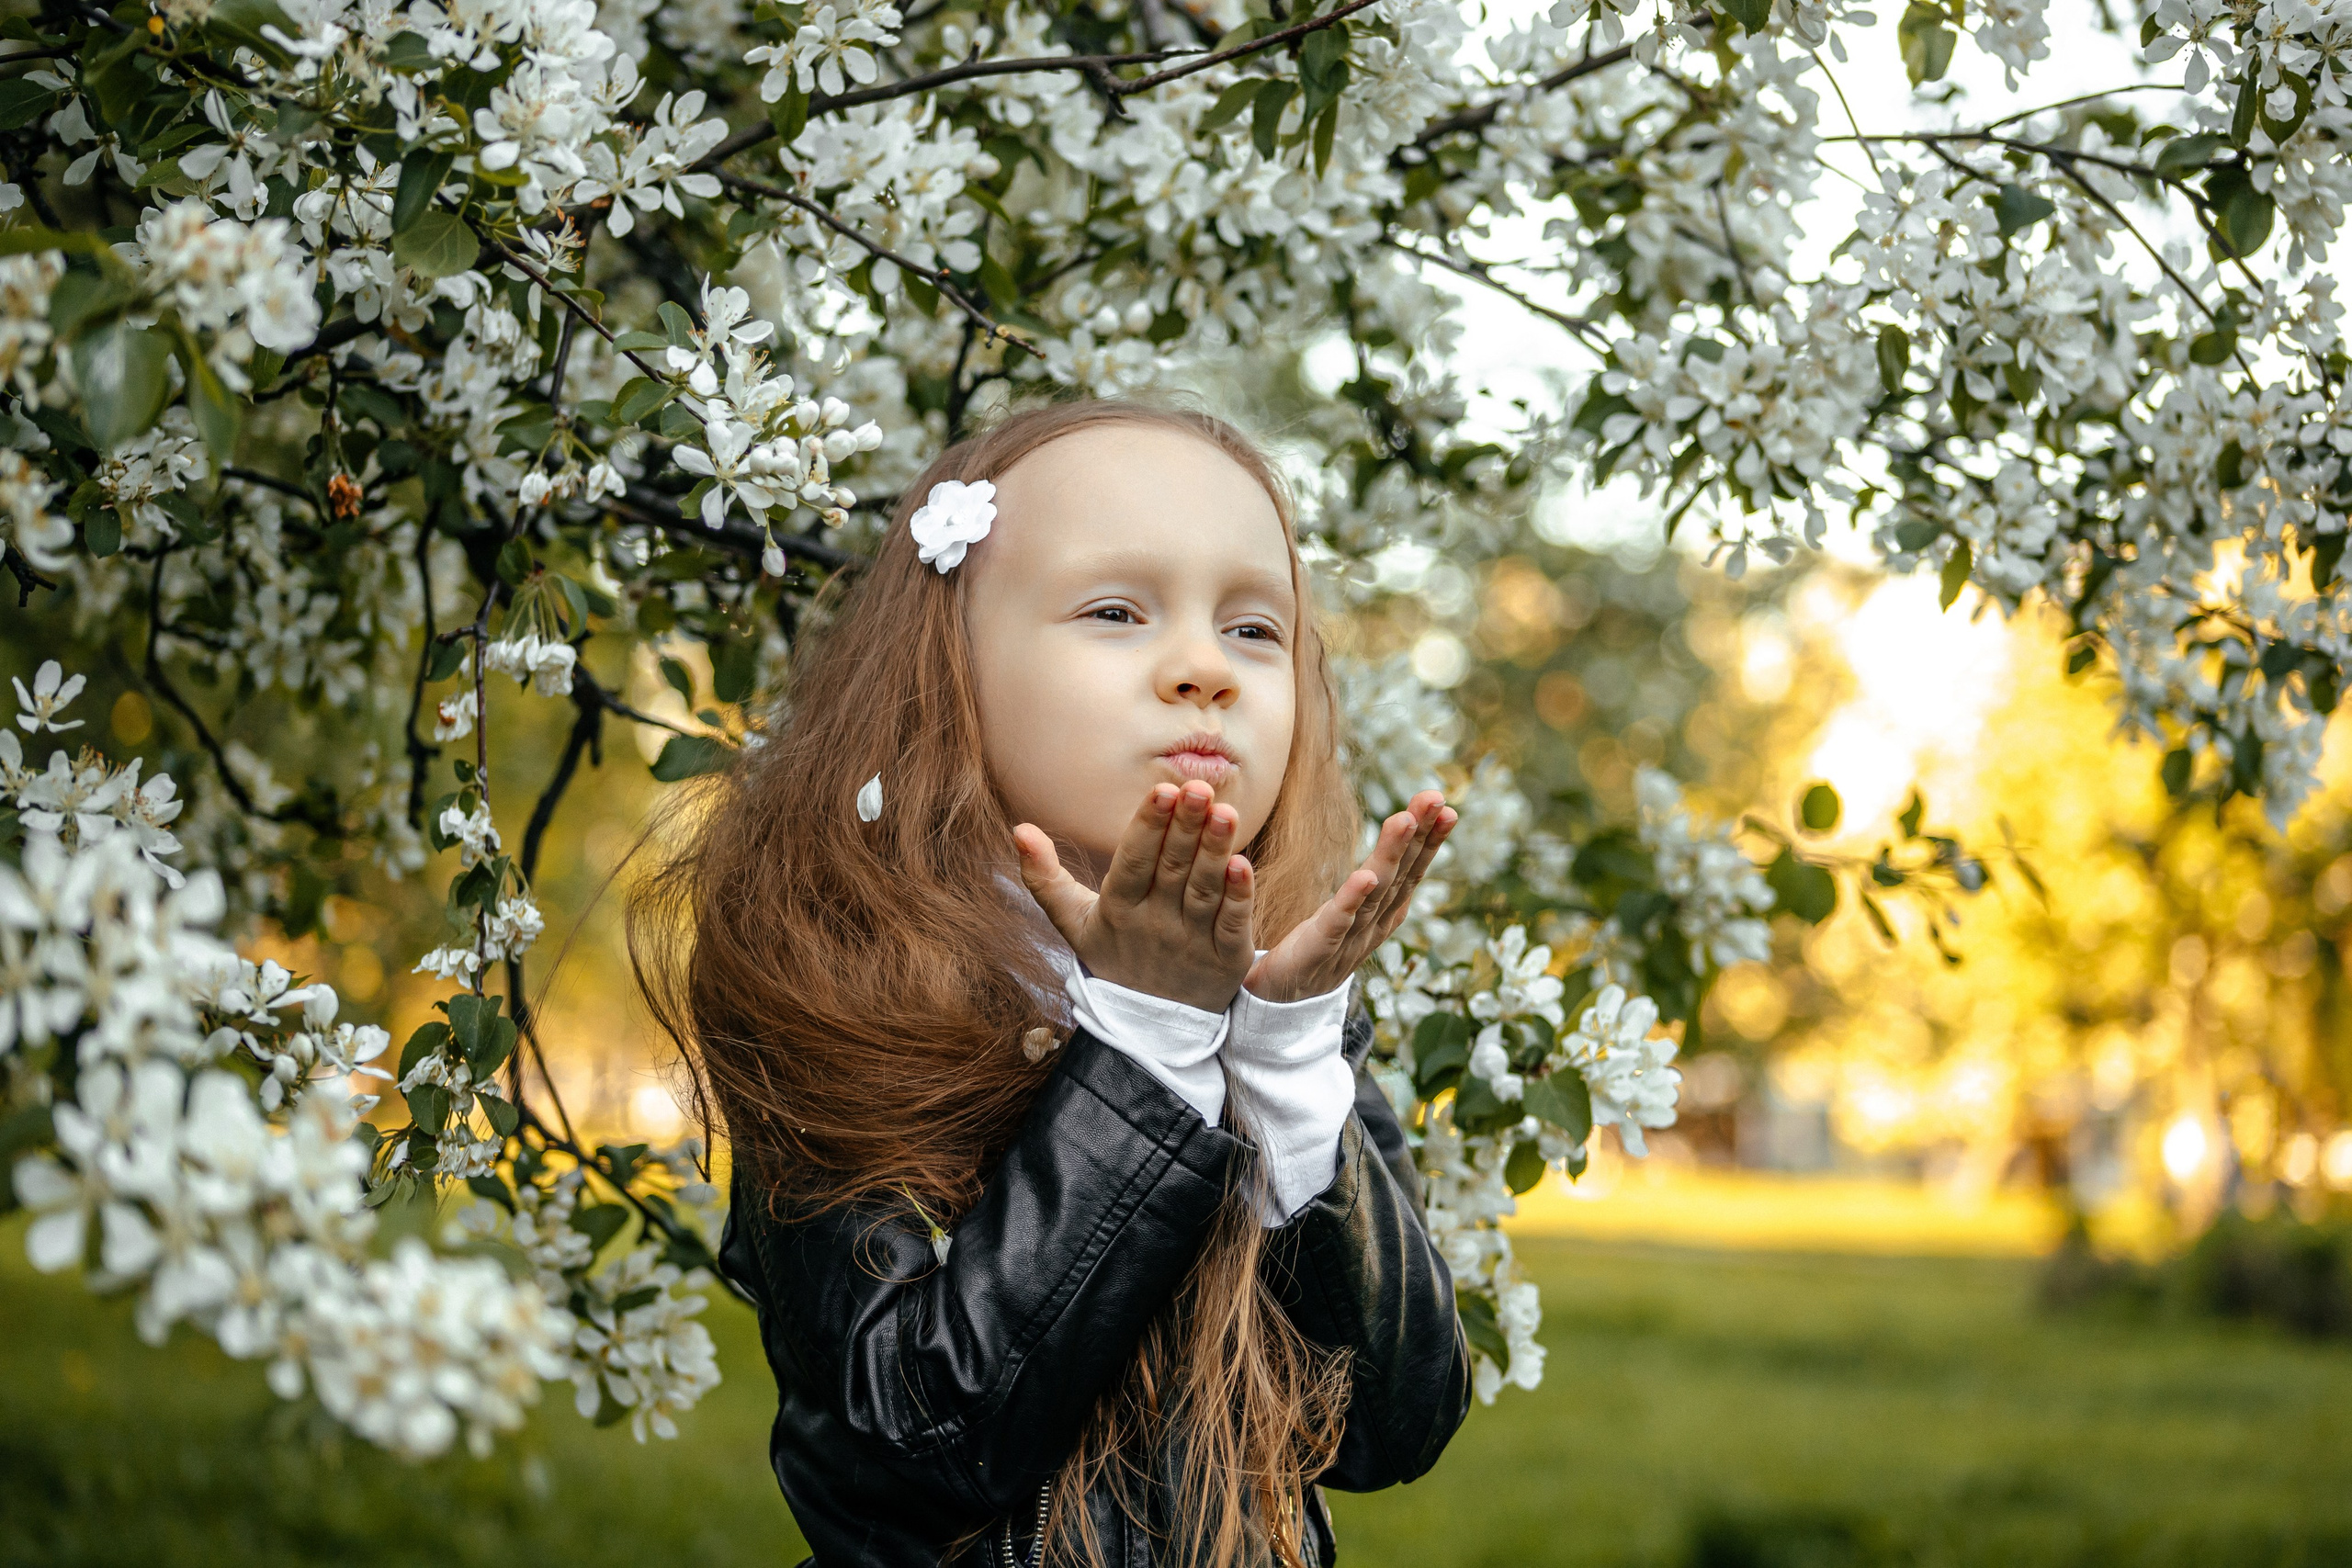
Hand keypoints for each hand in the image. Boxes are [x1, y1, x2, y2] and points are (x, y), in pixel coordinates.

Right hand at [1013, 779, 1258, 1012]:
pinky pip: (1232, 926)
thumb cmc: (1112, 957)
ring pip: (1204, 891)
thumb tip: (1019, 829)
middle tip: (1200, 788)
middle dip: (1186, 827)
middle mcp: (1155, 926)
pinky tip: (1243, 864)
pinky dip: (1239, 897)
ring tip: (1226, 812)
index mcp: (1118, 910)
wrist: (1148, 1029)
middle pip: (1171, 869)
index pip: (1134, 863)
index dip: (1148, 827)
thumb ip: (1044, 877)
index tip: (1162, 790)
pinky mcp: (1225, 961)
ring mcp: (1192, 944)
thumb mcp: (1072, 922)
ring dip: (1215, 851)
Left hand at [1243, 790, 1455, 1002]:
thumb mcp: (1348, 913)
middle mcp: (1372, 926)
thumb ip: (1369, 885)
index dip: (1427, 840)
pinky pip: (1337, 924)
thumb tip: (1391, 852)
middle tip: (1436, 799)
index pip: (1408, 871)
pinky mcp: (1317, 953)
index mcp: (1379, 914)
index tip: (1444, 805)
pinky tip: (1365, 876)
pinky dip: (1352, 900)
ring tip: (1403, 819)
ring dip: (1390, 855)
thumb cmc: (1315, 952)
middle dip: (1420, 836)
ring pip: (1375, 893)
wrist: (1280, 1007)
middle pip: (1400, 876)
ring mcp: (1348, 941)